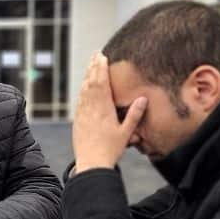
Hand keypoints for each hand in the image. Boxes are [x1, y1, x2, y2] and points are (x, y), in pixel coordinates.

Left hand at [72, 52, 146, 173]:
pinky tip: (84, 86)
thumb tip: (142, 98)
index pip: (101, 83)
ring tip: (91, 65)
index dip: (101, 68)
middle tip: (96, 55)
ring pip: (83, 90)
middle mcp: (90, 108)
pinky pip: (80, 100)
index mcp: (103, 109)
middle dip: (93, 67)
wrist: (90, 164)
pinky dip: (82, 89)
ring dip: (87, 76)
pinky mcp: (77, 120)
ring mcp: (82, 113)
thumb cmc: (110, 150)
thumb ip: (134, 115)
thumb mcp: (126, 133)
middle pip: (90, 82)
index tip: (102, 57)